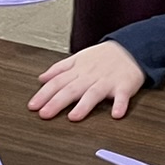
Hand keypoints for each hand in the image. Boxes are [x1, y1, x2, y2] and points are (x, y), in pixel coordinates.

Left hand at [28, 41, 146, 121]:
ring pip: (94, 93)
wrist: (131, 48)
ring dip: (84, 105)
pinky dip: (120, 104)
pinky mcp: (125, 85)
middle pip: (72, 89)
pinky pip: (123, 96)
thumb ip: (59, 69)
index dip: (44, 94)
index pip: (57, 82)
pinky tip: (116, 114)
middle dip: (57, 102)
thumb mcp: (78, 58)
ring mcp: (107, 81)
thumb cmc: (103, 57)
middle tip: (44, 114)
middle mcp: (90, 76)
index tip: (33, 106)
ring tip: (74, 117)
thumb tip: (41, 79)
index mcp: (78, 70)